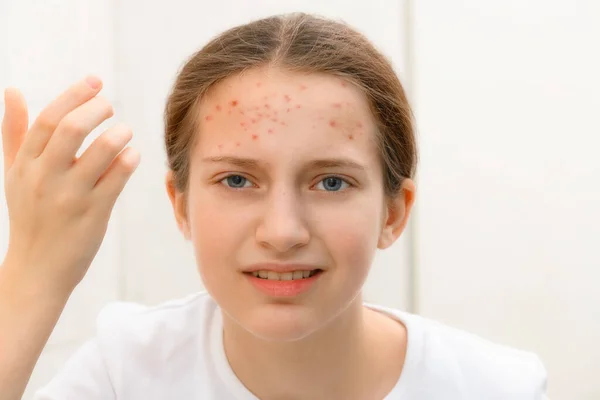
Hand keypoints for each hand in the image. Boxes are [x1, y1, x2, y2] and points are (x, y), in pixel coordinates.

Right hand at [1, 76, 139, 293]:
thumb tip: (14, 90)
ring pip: (100, 151)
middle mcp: (45, 178)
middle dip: (96, 109)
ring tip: (125, 131)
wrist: (37, 269)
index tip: (95, 81)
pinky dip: (129, 160)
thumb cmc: (30, 216)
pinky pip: (116, 179)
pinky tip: (133, 155)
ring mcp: (70, 197)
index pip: (48, 120)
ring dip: (119, 134)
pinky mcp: (94, 214)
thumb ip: (15, 133)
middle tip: (110, 106)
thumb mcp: (15, 174)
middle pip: (71, 129)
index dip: (74, 95)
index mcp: (25, 165)